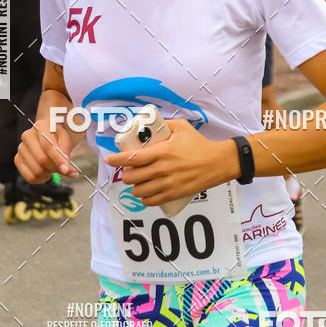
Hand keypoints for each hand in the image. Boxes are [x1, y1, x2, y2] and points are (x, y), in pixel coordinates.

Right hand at [14, 118, 78, 183]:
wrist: (48, 135)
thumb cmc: (58, 137)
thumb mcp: (66, 141)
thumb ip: (67, 155)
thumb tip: (71, 172)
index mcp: (41, 126)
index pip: (47, 145)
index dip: (57, 159)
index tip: (66, 170)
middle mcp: (27, 136)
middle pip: (42, 160)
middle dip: (55, 167)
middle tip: (63, 168)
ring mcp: (21, 148)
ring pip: (37, 171)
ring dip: (49, 173)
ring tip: (53, 166)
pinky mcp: (17, 160)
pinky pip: (31, 177)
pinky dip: (42, 179)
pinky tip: (46, 172)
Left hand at [103, 120, 237, 206]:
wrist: (217, 162)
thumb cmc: (199, 143)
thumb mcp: (182, 127)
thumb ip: (164, 125)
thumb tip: (149, 125)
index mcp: (162, 152)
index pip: (132, 158)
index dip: (116, 160)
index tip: (108, 160)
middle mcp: (162, 169)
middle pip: (131, 177)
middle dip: (125, 174)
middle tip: (128, 170)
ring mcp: (167, 184)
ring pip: (138, 190)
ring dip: (133, 186)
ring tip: (136, 182)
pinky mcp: (173, 194)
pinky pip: (150, 201)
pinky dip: (143, 198)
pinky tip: (144, 193)